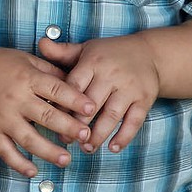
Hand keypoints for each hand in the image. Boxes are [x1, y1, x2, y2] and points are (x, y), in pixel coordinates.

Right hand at [0, 45, 94, 175]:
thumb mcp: (26, 59)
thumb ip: (50, 71)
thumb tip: (76, 83)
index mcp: (27, 78)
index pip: (56, 89)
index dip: (75, 99)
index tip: (92, 108)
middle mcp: (16, 99)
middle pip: (46, 116)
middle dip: (68, 127)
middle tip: (86, 136)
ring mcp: (2, 117)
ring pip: (28, 138)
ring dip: (48, 151)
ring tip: (66, 160)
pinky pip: (5, 151)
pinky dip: (18, 163)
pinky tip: (33, 171)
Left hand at [38, 33, 159, 153]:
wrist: (150, 53)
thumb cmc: (110, 54)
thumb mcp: (87, 49)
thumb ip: (62, 52)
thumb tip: (41, 43)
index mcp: (94, 62)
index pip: (74, 86)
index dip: (62, 105)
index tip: (52, 120)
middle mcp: (112, 74)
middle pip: (91, 104)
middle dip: (78, 125)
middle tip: (66, 140)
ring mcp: (130, 88)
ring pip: (112, 115)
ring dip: (98, 135)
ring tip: (86, 148)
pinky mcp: (145, 99)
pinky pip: (134, 121)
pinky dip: (124, 136)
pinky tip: (112, 148)